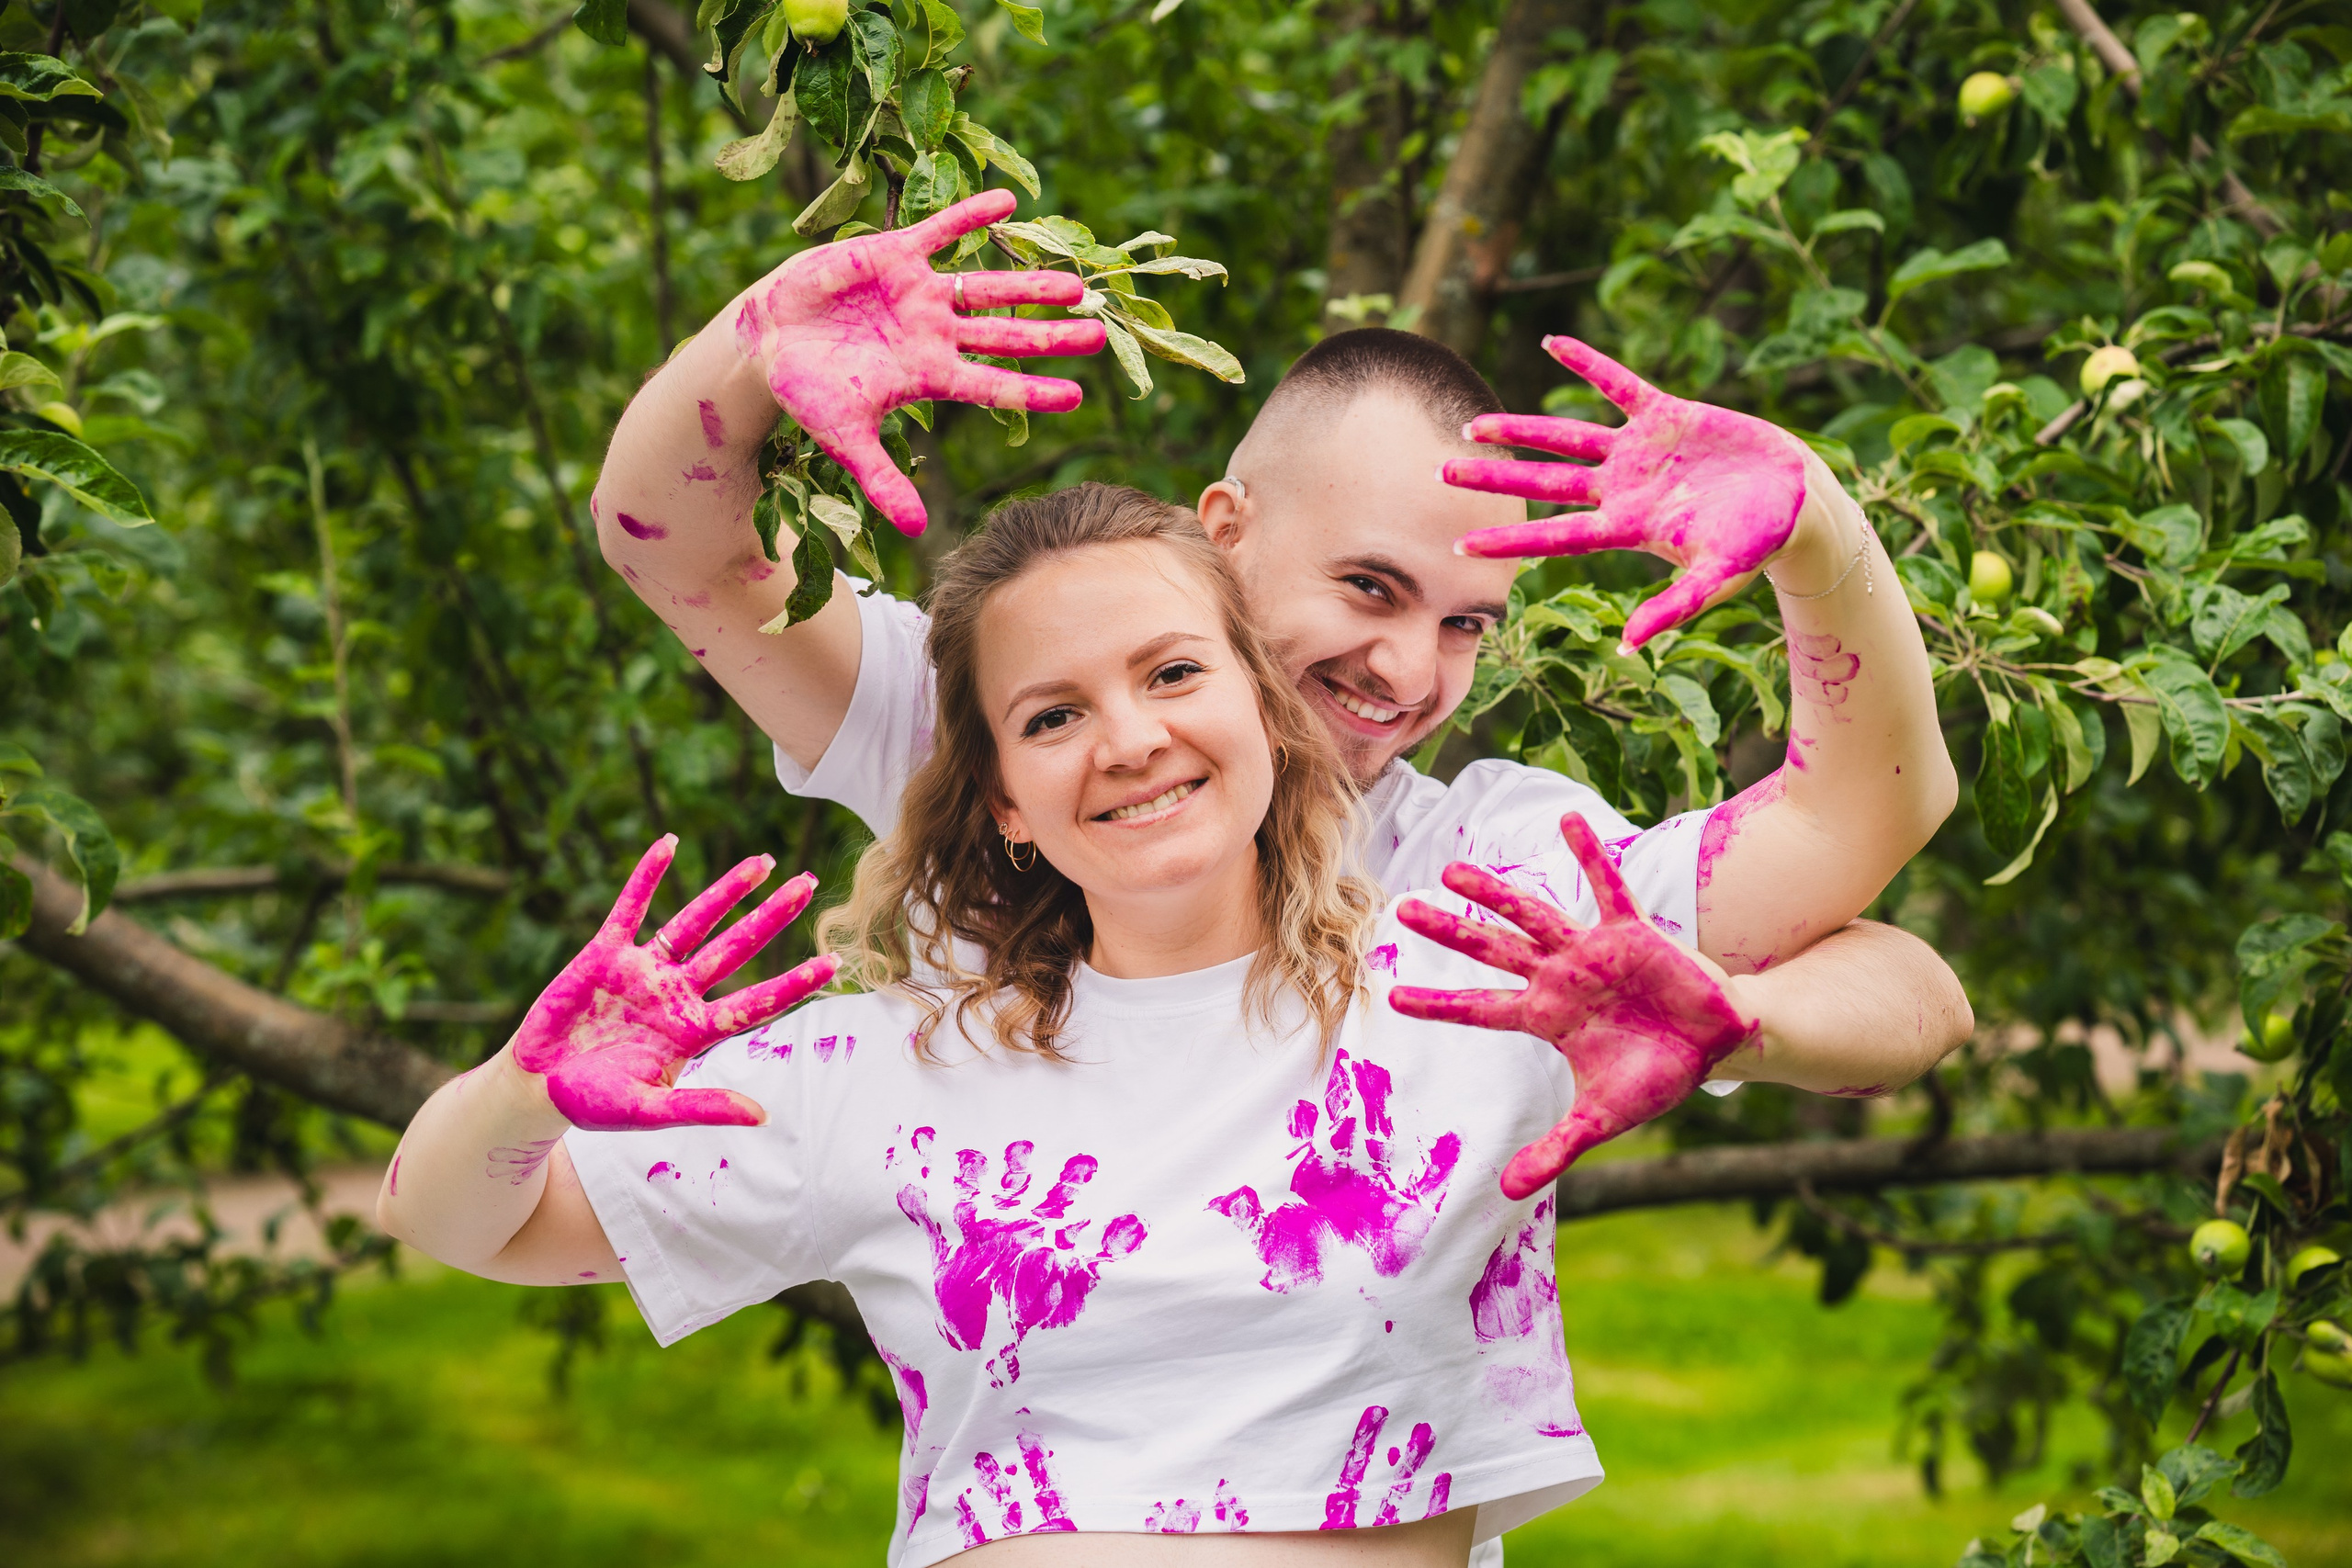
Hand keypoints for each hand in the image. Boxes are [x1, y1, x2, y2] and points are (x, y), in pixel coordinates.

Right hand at [509, 835, 839, 1130]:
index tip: (834, 962)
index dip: (794, 983)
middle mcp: (676, 994)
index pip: (756, 1002)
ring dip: (727, 891)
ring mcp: (643, 971)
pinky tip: (669, 843)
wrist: (535, 1088)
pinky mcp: (603, 955)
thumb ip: (703, 1107)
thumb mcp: (649, 1110)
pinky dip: (647, 876)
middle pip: (736, 948)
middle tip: (810, 885)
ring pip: (694, 921)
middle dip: (773, 917)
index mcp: (694, 1031)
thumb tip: (763, 1116)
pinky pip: (631, 908)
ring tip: (764, 861)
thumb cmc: (592, 1105)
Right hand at [732, 188, 1106, 535]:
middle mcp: (937, 334)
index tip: (1078, 395)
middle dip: (1050, 335)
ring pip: (987, 286)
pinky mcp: (895, 255)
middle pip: (1006, 335)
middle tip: (1098, 334)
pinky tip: (1007, 202)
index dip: (1034, 390)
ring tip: (1075, 283)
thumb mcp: (845, 438)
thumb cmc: (807, 391)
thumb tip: (917, 532)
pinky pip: (941, 230)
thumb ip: (883, 480)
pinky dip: (971, 215)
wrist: (767, 340)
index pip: (994, 385)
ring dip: (1029, 284)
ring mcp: (921, 294)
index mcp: (930, 375)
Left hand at [1387, 812, 1757, 1197]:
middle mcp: (1560, 978)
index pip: (1478, 1009)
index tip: (1391, 997)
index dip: (1438, 1003)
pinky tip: (1566, 817)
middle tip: (1401, 908)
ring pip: (1532, 915)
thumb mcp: (1602, 1119)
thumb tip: (1507, 1194)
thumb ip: (1555, 1152)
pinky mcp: (1631, 932)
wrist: (1718, 1046)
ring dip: (1495, 894)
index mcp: (1547, 1018)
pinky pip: (1606, 886)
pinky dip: (1588, 854)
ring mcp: (1591, 951)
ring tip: (1454, 870)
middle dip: (1448, 931)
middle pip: (1490, 951)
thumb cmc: (1659, 1075)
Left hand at [1441, 335, 1807, 650]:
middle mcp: (1622, 488)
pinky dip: (1586, 362)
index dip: (1508, 540)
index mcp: (1627, 528)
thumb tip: (1629, 644)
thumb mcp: (1717, 578)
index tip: (1459, 543)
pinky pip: (1617, 383)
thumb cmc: (1760, 545)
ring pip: (1566, 437)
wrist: (1799, 501)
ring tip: (1473, 423)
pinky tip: (1552, 341)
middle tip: (1441, 473)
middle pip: (1543, 483)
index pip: (1554, 536)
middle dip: (1494, 478)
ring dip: (1521, 429)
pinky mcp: (1666, 414)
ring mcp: (1639, 450)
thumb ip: (1674, 607)